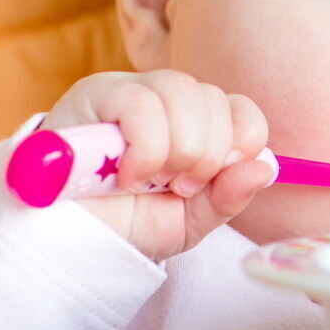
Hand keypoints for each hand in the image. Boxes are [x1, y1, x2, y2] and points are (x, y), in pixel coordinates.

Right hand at [40, 70, 273, 259]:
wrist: (63, 239)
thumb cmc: (123, 222)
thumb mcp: (187, 220)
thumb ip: (228, 198)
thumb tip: (267, 167)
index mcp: (196, 122)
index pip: (242, 109)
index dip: (241, 144)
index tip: (214, 180)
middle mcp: (166, 98)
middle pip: (215, 99)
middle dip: (206, 156)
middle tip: (176, 187)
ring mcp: (130, 90)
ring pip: (182, 91)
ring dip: (177, 150)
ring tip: (150, 180)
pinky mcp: (94, 94)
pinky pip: (140, 103)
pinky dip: (145, 148)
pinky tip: (126, 175)